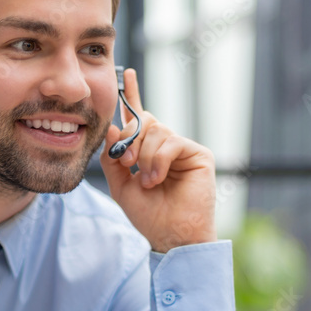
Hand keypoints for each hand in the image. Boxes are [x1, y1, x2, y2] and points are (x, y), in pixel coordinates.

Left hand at [98, 68, 217, 252]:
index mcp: (148, 151)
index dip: (132, 96)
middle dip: (130, 140)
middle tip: (126, 163)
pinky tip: (157, 179)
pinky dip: (158, 160)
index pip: (139, 118)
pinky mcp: (199, 154)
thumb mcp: (120, 185)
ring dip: (144, 156)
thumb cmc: (148, 215)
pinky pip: (171, 142)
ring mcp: (183, 149)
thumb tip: (113, 127)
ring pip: (156, 130)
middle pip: (144, 120)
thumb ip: (112, 157)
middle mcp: (166, 146)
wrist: (170, 235)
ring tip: (147, 181)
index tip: (126, 75)